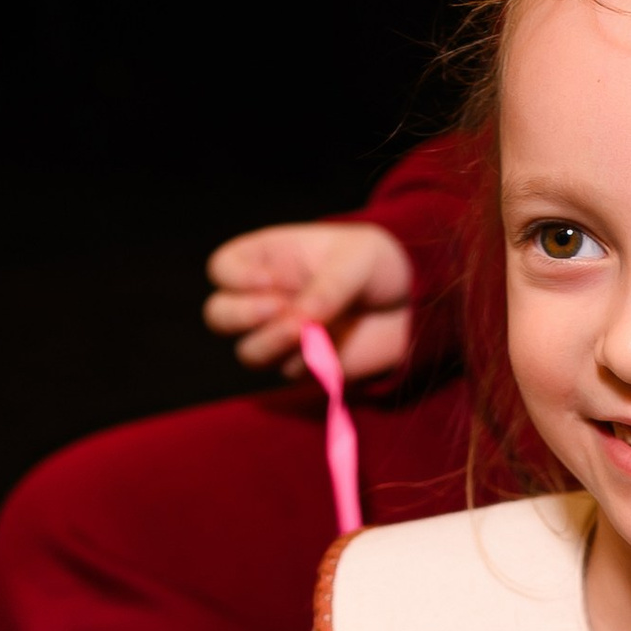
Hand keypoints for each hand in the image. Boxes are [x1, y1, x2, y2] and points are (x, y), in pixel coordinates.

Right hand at [205, 219, 413, 380]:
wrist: (412, 305)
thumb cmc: (376, 265)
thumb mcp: (357, 259)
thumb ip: (326, 287)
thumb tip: (298, 323)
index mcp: (268, 258)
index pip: (222, 269)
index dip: (236, 277)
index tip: (271, 279)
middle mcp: (265, 297)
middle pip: (218, 315)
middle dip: (240, 316)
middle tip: (279, 309)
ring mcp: (280, 334)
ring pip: (249, 352)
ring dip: (274, 344)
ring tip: (311, 332)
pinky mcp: (302, 364)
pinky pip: (289, 371)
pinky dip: (309, 361)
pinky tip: (335, 345)